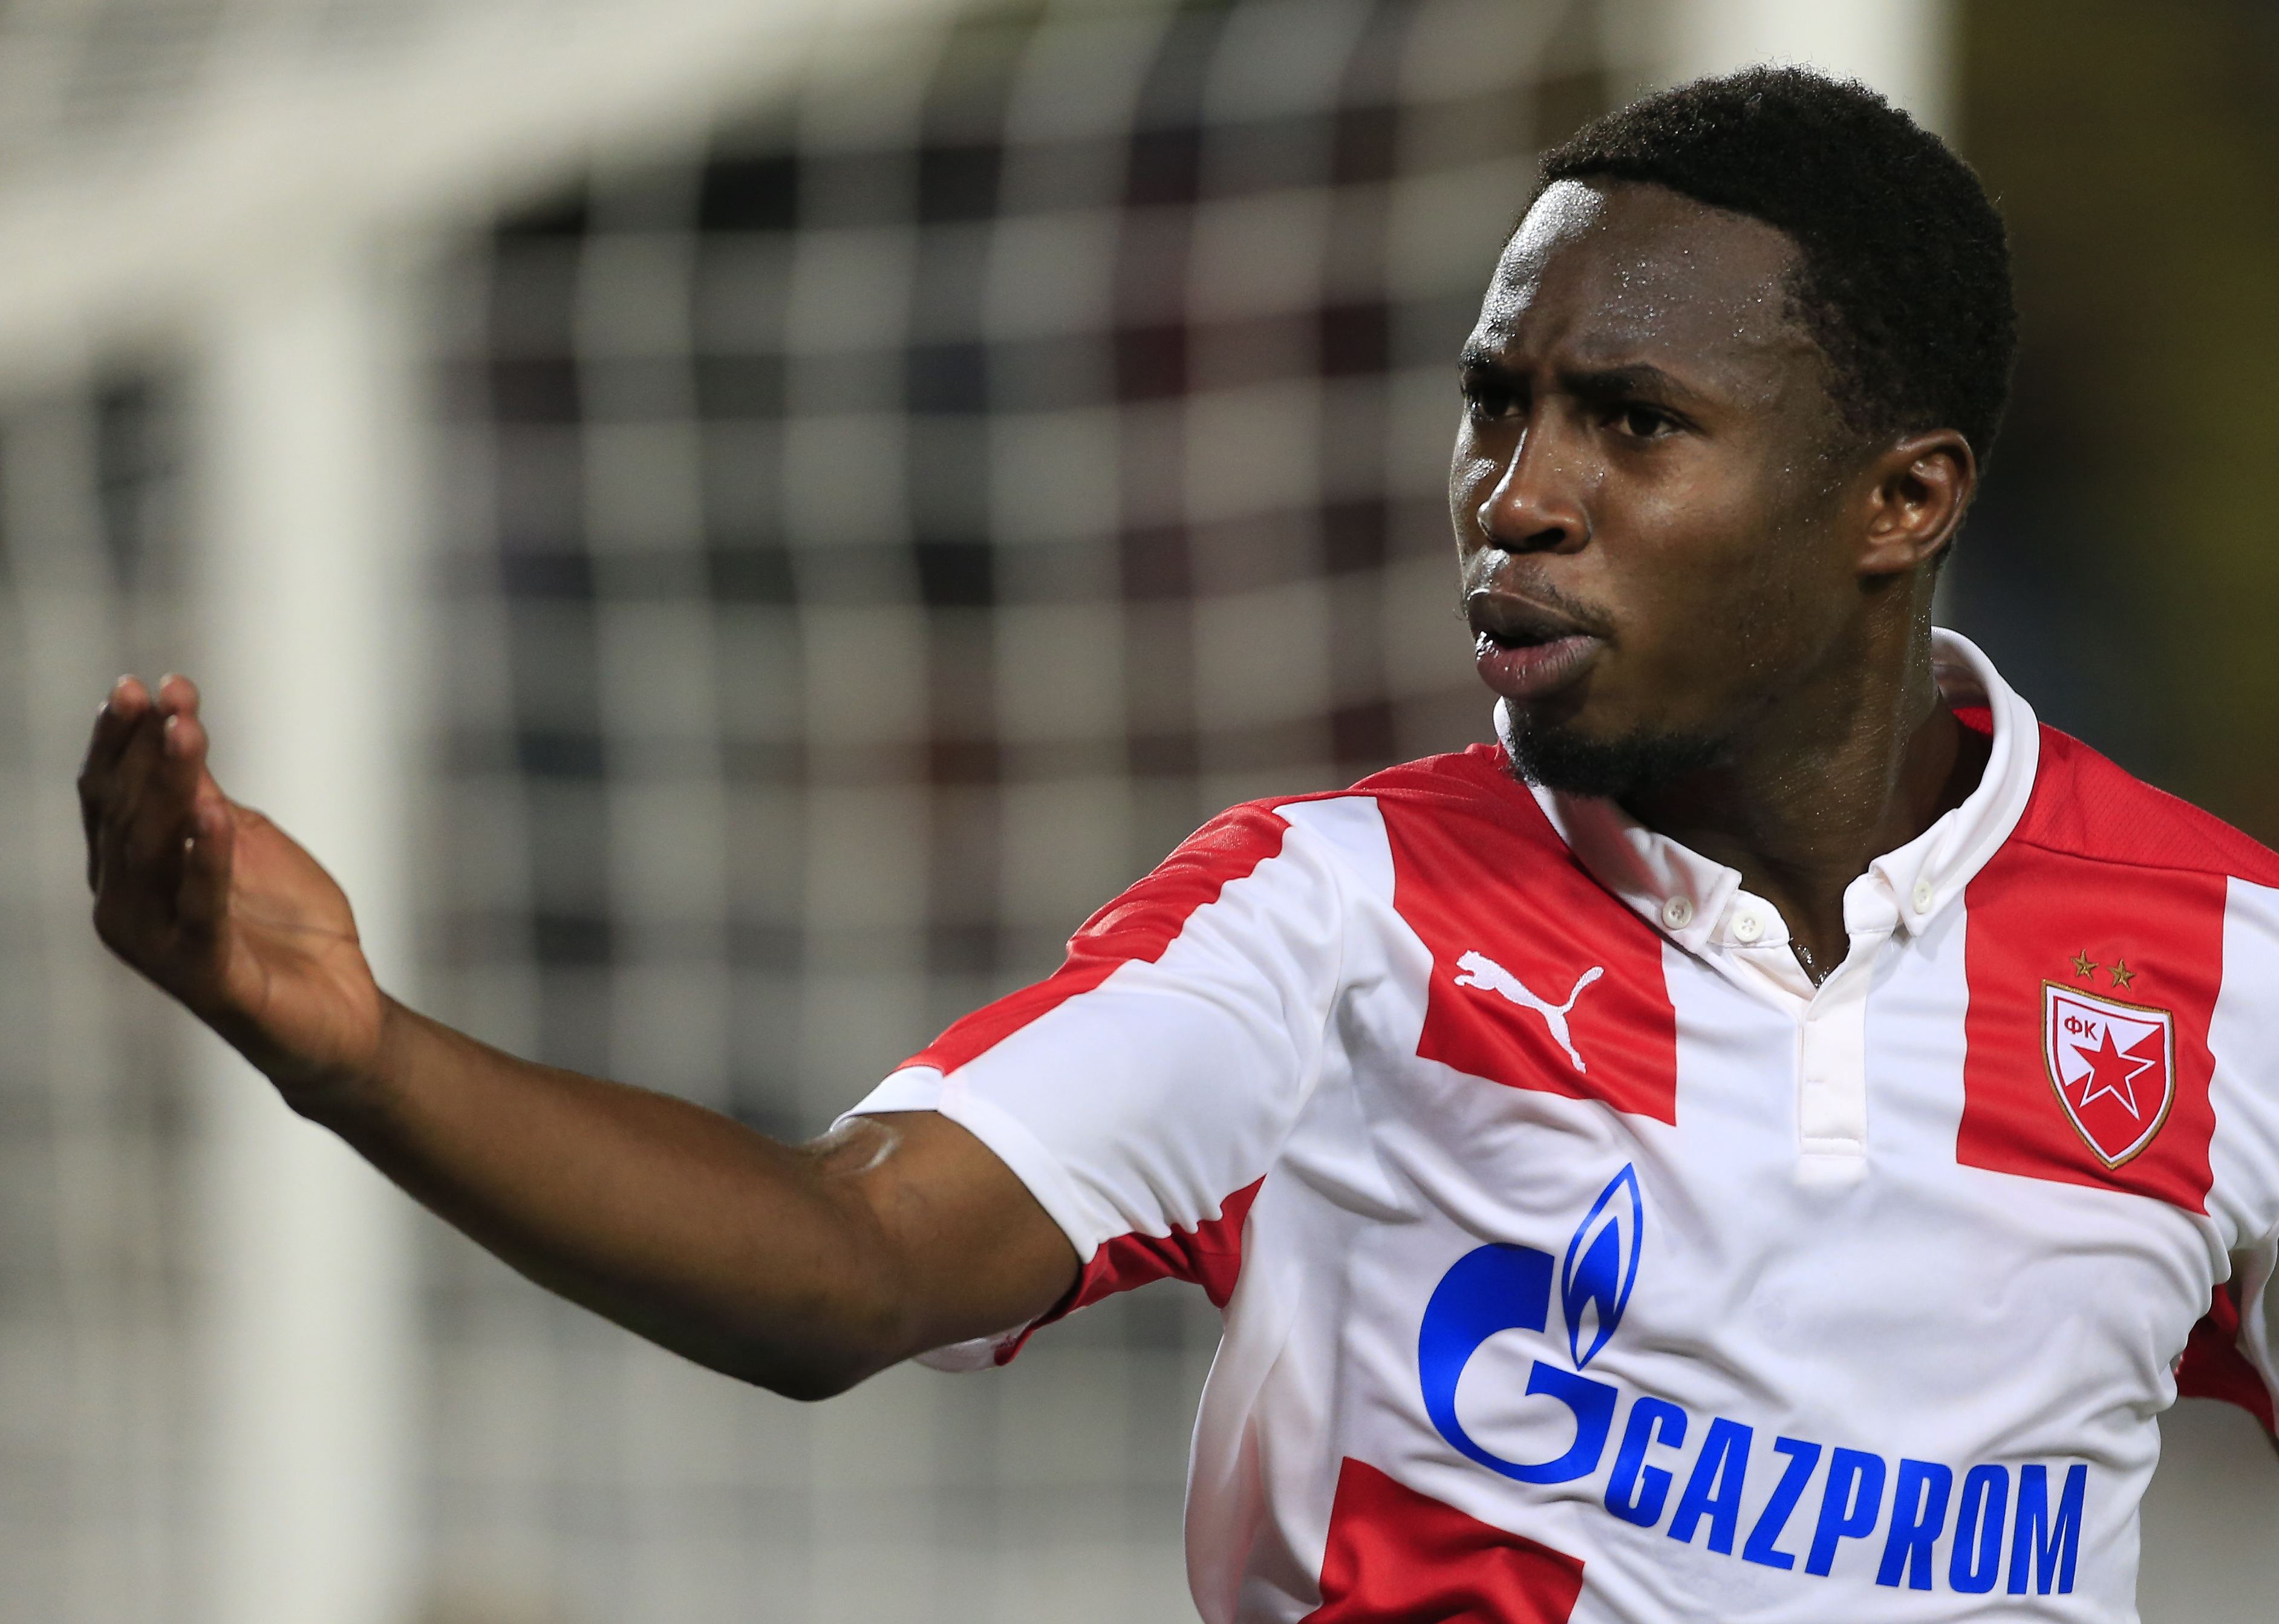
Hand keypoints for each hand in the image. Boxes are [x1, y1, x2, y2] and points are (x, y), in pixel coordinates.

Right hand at [78, 674, 386, 1104]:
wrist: (341, 1008)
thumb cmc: (287, 924)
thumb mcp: (243, 840)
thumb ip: (204, 793)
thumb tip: (176, 720)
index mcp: (127, 871)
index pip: (108, 793)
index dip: (122, 738)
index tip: (143, 683)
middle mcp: (124, 906)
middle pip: (122, 815)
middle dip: (142, 751)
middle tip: (161, 696)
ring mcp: (157, 943)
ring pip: (151, 853)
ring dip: (170, 787)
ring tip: (188, 732)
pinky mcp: (203, 973)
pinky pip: (199, 907)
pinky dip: (206, 858)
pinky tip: (215, 814)